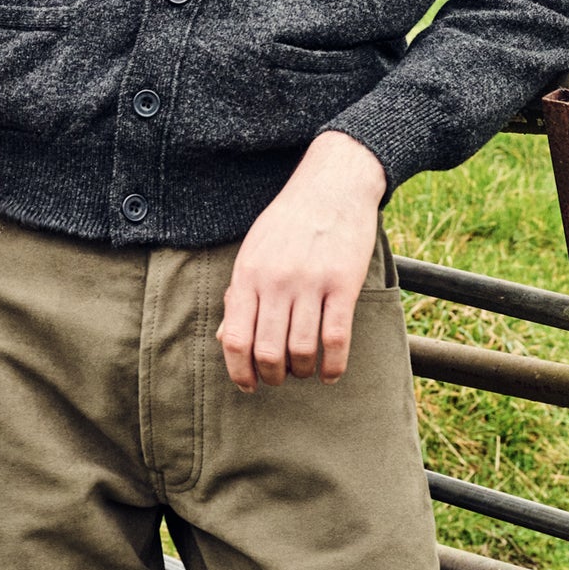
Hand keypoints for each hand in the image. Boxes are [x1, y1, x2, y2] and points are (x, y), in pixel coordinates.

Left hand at [216, 131, 386, 390]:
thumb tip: (225, 340)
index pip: (235, 338)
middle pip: (267, 351)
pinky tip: (330, 373)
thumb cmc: (289, 220)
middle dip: (271, 377)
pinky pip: (336, 338)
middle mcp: (276, 280)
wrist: (333, 184)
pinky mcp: (343, 283)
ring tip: (304, 371)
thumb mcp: (254, 250)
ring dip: (301, 372)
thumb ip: (239, 294)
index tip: (248, 385)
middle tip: (278, 379)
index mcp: (248, 273)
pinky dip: (333, 365)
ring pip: (301, 350)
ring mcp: (311, 282)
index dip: (239, 371)